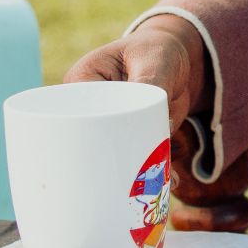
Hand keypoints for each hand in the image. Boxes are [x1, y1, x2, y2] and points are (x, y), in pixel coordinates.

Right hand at [65, 21, 247, 232]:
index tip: (88, 165)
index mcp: (81, 83)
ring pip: (107, 160)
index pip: (67, 117)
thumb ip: (153, 82)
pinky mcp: (126, 141)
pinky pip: (128, 162)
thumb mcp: (156, 60)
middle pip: (83, 146)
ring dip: (123, 179)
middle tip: (116, 191)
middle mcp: (88, 110)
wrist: (181, 59)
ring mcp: (107, 128)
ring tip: (142, 198)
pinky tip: (159, 193)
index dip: (73, 141)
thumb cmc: (160, 50)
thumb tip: (158, 119)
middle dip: (97, 170)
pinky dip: (142, 178)